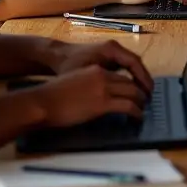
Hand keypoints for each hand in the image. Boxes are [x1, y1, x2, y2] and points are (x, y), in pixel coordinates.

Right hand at [35, 65, 149, 127]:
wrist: (42, 102)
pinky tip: (138, 117)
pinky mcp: (103, 103)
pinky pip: (128, 105)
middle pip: (129, 82)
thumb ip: (89, 86)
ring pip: (132, 92)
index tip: (134, 92)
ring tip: (143, 109)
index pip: (120, 75)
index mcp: (95, 70)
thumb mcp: (74, 84)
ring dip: (140, 101)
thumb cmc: (52, 97)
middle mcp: (102, 76)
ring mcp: (103, 89)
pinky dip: (136, 111)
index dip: (130, 85)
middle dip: (139, 92)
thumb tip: (97, 98)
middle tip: (144, 101)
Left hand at [47, 38, 153, 95]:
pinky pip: (124, 66)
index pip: (134, 62)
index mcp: (111, 49)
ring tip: (143, 95)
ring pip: (131, 65)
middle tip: (150, 96)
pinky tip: (131, 90)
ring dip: (138, 79)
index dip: (143, 78)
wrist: (56, 56)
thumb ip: (104, 83)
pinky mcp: (108, 57)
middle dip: (144, 79)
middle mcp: (114, 48)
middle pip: (135, 63)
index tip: (148, 92)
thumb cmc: (69, 65)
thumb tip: (123, 94)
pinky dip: (130, 77)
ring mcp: (111, 52)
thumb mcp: (86, 75)